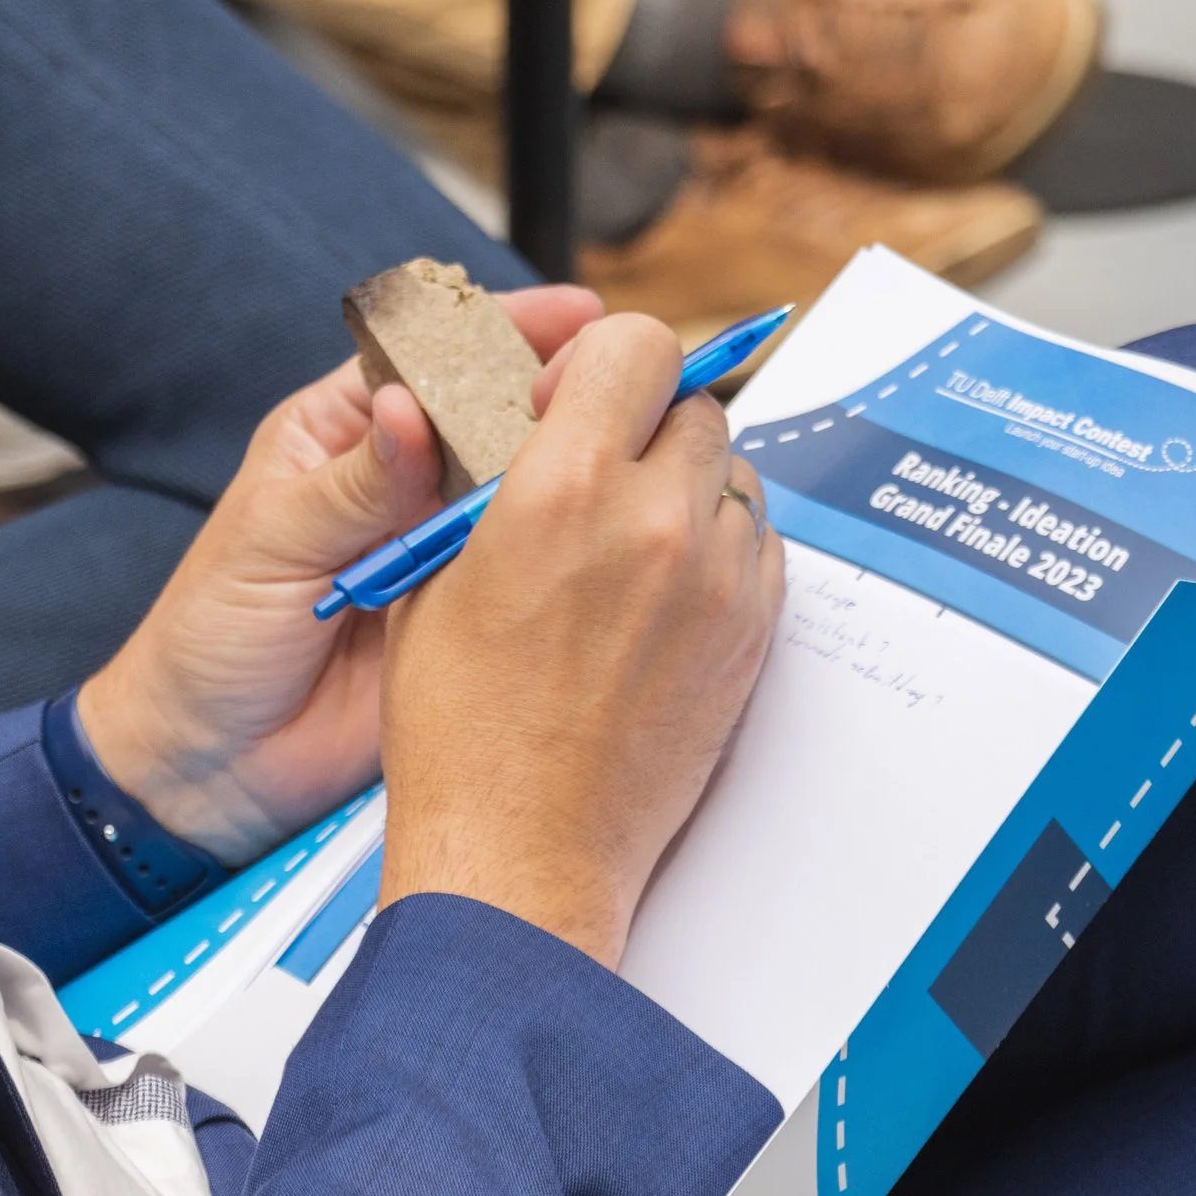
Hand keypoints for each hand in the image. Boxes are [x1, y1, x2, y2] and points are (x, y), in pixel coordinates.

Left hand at [77, 285, 605, 864]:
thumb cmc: (209, 638)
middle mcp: (405, 482)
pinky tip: (614, 538)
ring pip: (524, 492)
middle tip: (624, 387)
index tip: (577, 317)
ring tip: (634, 453)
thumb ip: (352, 482)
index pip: (434, 357)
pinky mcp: (472, 615)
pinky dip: (570, 554)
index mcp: (344, 433)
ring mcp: (444, 549)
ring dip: (573, 474)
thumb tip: (410, 408)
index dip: (505, 331)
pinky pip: (530, 572)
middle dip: (559, 395)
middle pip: (497, 416)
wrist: (212, 767)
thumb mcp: (271, 542)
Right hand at [378, 313, 785, 968]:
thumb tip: (531, 425)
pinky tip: (664, 590)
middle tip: (602, 471)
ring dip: (688, 483)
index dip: (601, 361)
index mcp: (566, 487)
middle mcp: (658, 520)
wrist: (522, 851)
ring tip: (631, 539)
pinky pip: (759, 544)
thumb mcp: (436, 575)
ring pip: (733, 473)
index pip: (635, 345)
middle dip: (645, 422)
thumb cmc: (460, 727)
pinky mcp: (753, 633)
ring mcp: (720, 579)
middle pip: (693, 404)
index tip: (571, 400)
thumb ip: (491, 480)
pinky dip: (719, 547)